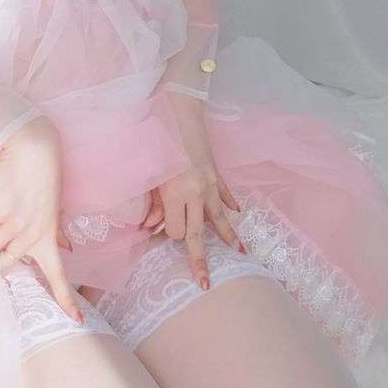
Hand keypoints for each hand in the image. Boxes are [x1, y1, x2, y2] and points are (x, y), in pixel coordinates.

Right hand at [0, 115, 84, 323]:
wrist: (35, 149)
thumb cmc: (45, 177)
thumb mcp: (54, 208)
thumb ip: (56, 232)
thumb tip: (68, 248)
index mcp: (48, 236)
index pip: (58, 275)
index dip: (66, 299)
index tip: (76, 321)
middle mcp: (31, 234)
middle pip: (5, 265)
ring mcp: (13, 222)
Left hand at [140, 96, 244, 289]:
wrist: (178, 105)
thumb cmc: (155, 136)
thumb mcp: (148, 172)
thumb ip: (151, 202)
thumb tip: (150, 227)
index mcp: (176, 193)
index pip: (174, 231)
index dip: (165, 236)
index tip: (156, 233)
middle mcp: (197, 192)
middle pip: (198, 233)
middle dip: (200, 259)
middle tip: (204, 283)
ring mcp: (209, 181)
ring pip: (220, 217)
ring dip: (228, 237)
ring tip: (239, 254)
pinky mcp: (215, 170)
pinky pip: (225, 192)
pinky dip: (230, 204)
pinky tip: (237, 214)